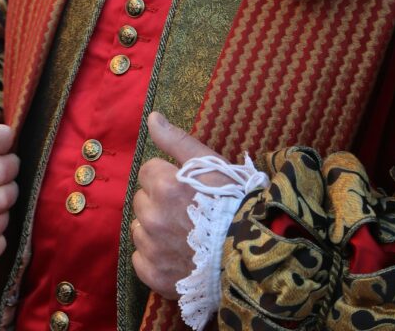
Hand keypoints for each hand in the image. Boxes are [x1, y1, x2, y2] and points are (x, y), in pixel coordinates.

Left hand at [131, 112, 230, 298]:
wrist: (254, 254)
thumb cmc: (234, 202)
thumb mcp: (210, 163)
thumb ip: (176, 140)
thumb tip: (152, 117)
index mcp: (165, 186)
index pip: (148, 171)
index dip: (166, 177)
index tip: (184, 187)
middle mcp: (153, 216)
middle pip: (142, 200)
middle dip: (158, 202)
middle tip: (185, 210)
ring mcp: (153, 249)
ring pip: (139, 229)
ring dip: (154, 229)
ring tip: (182, 233)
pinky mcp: (155, 276)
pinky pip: (140, 261)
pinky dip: (153, 258)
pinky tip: (175, 254)